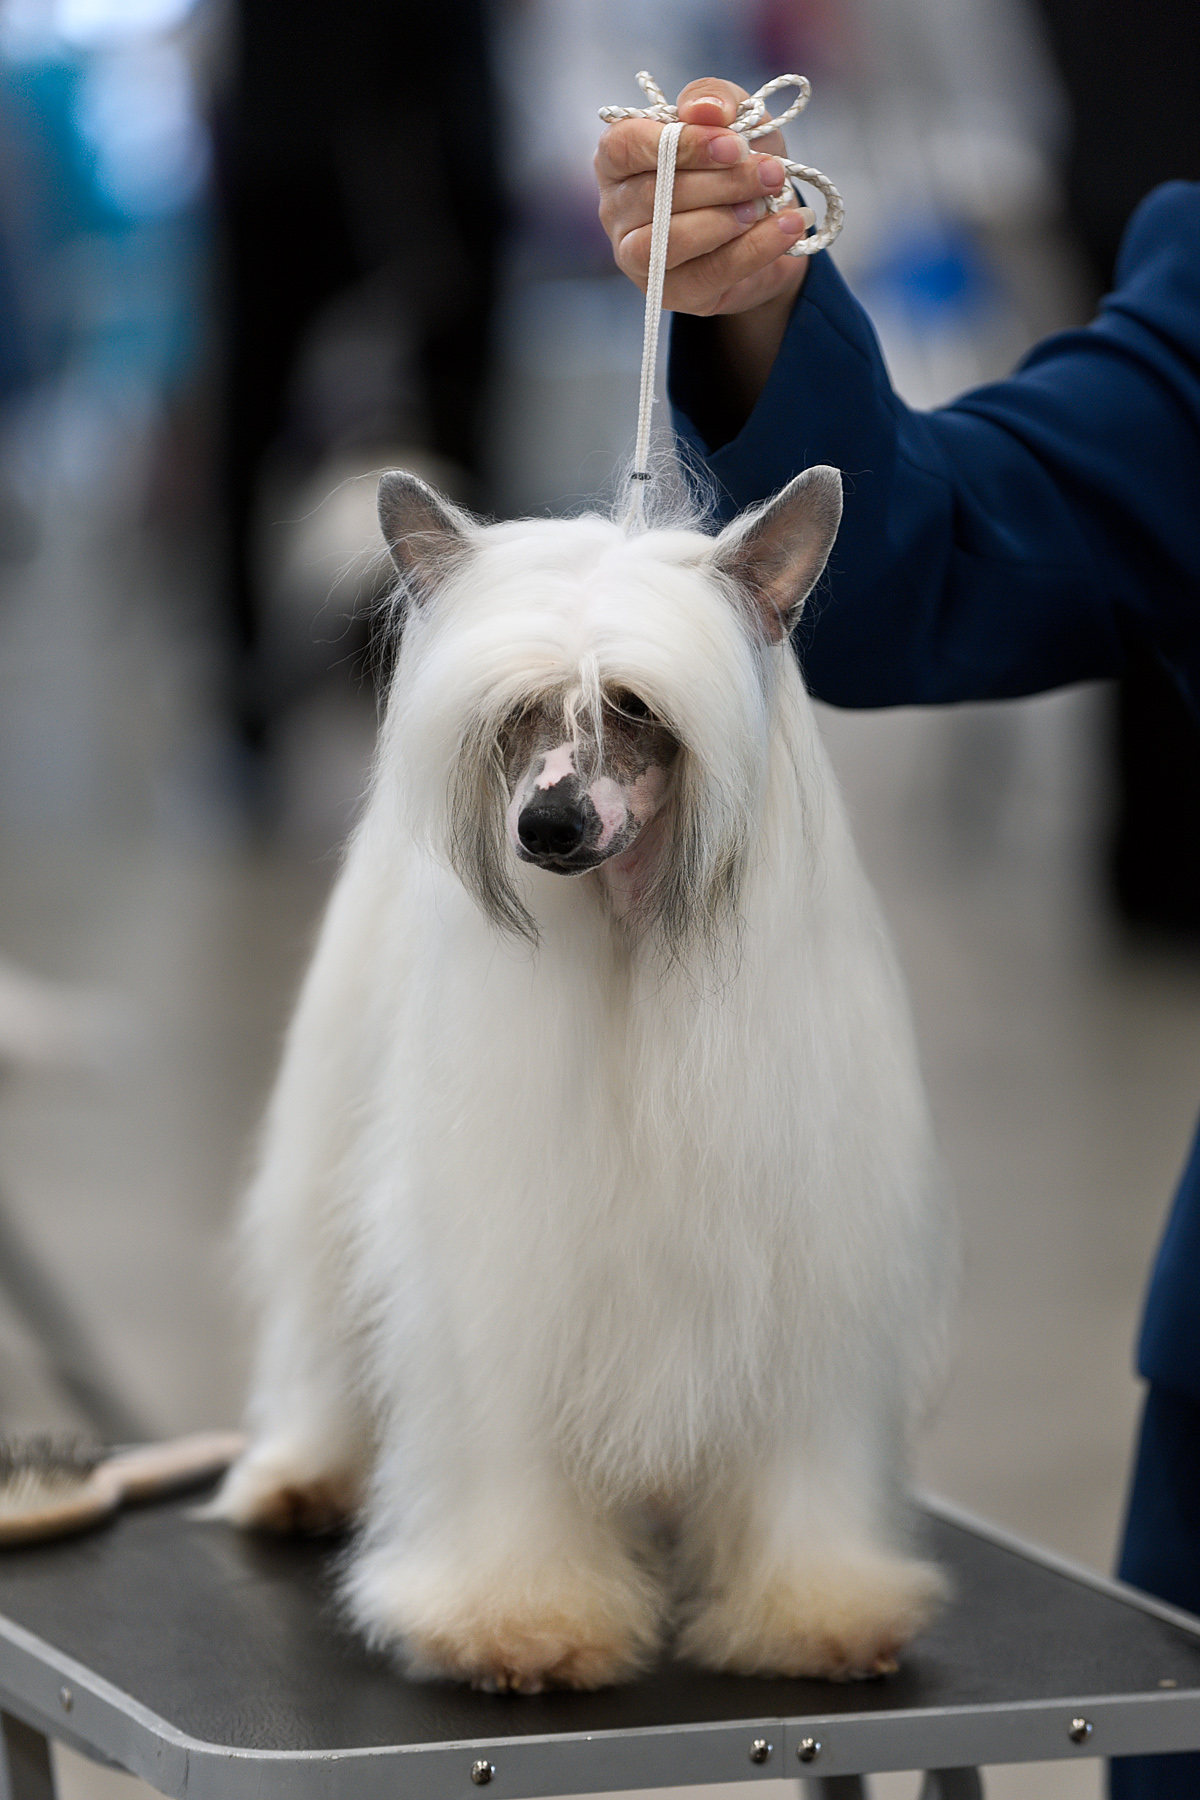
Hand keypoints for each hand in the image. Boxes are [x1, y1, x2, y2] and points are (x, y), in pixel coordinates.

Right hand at [595, 77, 808, 319]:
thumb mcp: (733, 118)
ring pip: (670, 240)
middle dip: (720, 182)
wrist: (767, 224)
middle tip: (770, 171)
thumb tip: (705, 109)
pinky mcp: (672, 293)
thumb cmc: (736, 164)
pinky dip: (755, 249)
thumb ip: (715, 99)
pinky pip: (710, 273)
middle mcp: (617, 210)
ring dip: (727, 218)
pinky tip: (788, 227)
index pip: (625, 146)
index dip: (681, 144)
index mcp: (619, 158)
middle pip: (654, 195)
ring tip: (767, 203)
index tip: (733, 144)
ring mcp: (637, 258)